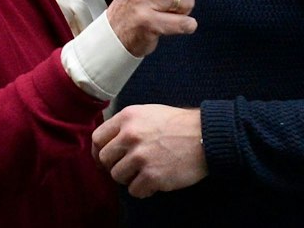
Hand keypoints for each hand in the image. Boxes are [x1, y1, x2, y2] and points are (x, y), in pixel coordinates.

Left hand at [93, 105, 207, 196]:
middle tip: (129, 168)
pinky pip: (134, 190)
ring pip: (117, 176)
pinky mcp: (152, 176)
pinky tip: (155, 181)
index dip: (99, 152)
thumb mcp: (148, 113)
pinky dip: (143, 189)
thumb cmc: (179, 125)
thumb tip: (109, 143)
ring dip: (129, 178)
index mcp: (128, 118)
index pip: (98, 138)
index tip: (104, 159)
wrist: (205, 136)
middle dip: (115, 166)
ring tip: (144, 172)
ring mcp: (141, 157)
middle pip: (105, 159)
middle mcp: (130, 136)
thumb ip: (127, 125)